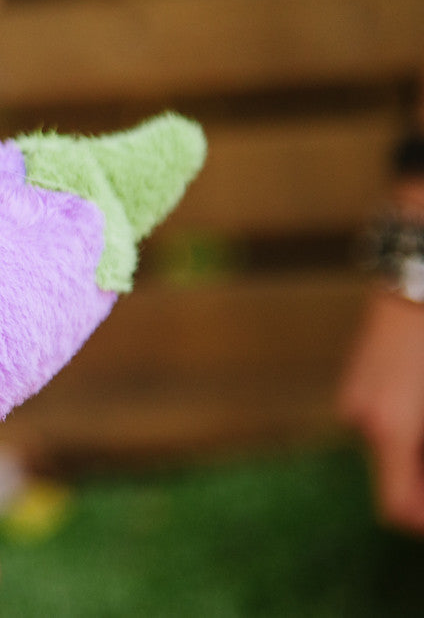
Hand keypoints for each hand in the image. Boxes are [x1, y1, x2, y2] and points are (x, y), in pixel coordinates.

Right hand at [338, 287, 423, 533]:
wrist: (421, 267)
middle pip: (396, 481)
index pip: (396, 508)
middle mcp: (362, 417)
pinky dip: (414, 433)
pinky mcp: (363, 380)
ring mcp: (358, 396)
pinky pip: (389, 425)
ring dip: (421, 459)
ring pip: (393, 453)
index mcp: (389, 427)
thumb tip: (421, 493)